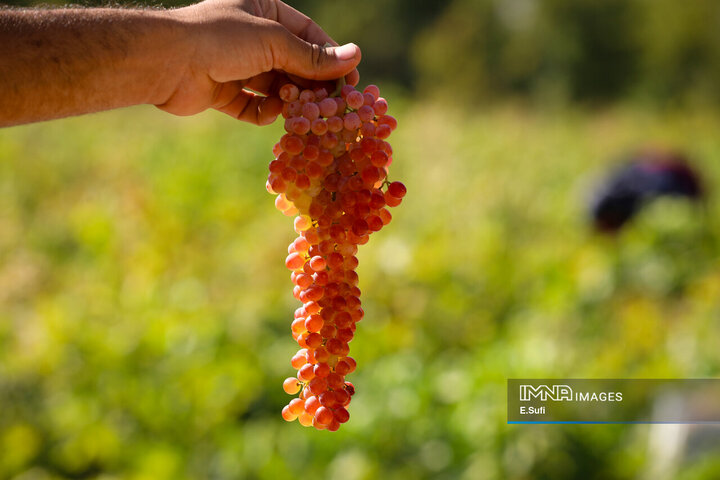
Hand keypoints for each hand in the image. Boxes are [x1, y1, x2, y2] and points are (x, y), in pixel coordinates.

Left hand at [157, 0, 361, 124]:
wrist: (168, 61)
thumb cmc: (221, 38)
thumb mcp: (274, 42)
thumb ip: (314, 56)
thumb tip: (354, 57)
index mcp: (264, 9)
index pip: (308, 34)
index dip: (331, 57)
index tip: (351, 80)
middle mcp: (252, 36)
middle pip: (295, 63)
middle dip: (311, 83)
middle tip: (332, 104)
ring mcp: (238, 65)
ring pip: (277, 87)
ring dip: (289, 99)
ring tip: (299, 108)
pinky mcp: (225, 92)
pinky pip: (255, 106)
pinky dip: (264, 112)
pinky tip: (269, 113)